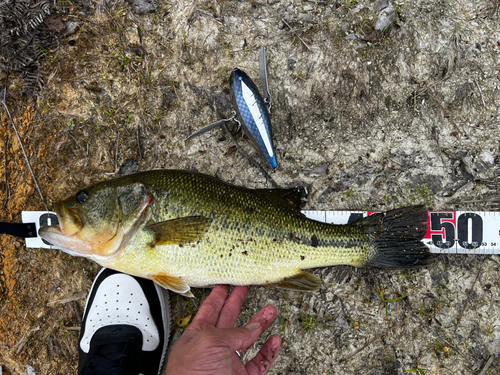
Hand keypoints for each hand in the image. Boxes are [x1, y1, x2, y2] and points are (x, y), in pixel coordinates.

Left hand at [165, 285, 280, 374]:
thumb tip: (251, 328)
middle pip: (229, 321)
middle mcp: (213, 349)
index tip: (225, 285)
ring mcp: (228, 364)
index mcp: (198, 337)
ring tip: (270, 311)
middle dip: (238, 304)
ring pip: (248, 340)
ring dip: (260, 324)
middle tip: (245, 290)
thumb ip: (232, 332)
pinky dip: (268, 350)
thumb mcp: (209, 342)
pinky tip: (274, 339)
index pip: (209, 311)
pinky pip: (259, 362)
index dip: (218, 297)